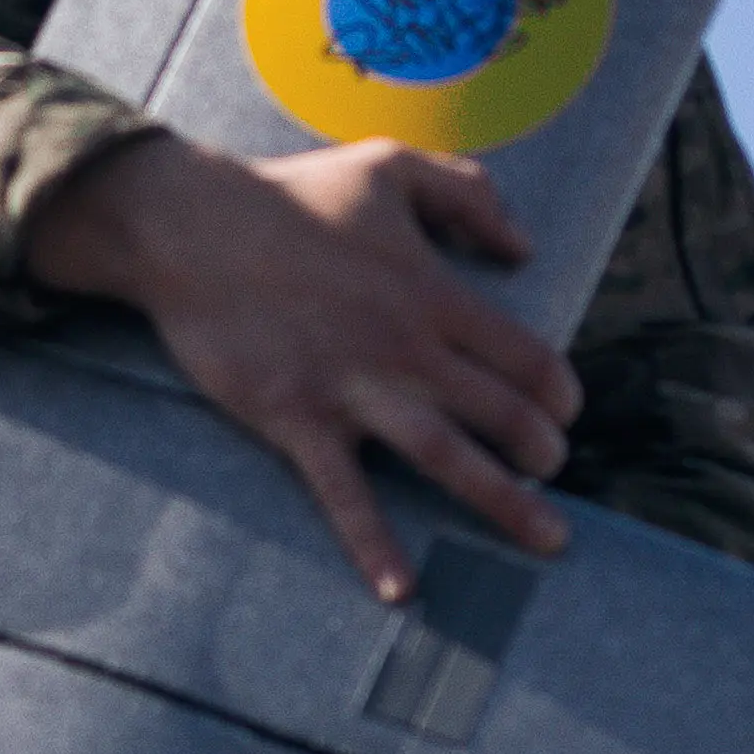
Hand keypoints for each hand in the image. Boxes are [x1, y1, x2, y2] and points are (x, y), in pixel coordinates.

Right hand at [27, 129, 575, 600]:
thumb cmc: (292, 196)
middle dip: (541, 451)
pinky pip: (343, 493)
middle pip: (499, 414)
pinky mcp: (296, 418)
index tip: (564, 413)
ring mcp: (350, 388)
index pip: (524, 355)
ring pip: (445, 457)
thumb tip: (526, 248)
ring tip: (545, 538)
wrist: (189, 226)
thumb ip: (470, 195)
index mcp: (431, 291)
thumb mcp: (391, 165)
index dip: (556, 392)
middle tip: (553, 473)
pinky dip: (373, 543)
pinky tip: (402, 588)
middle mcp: (404, 347)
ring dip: (502, 502)